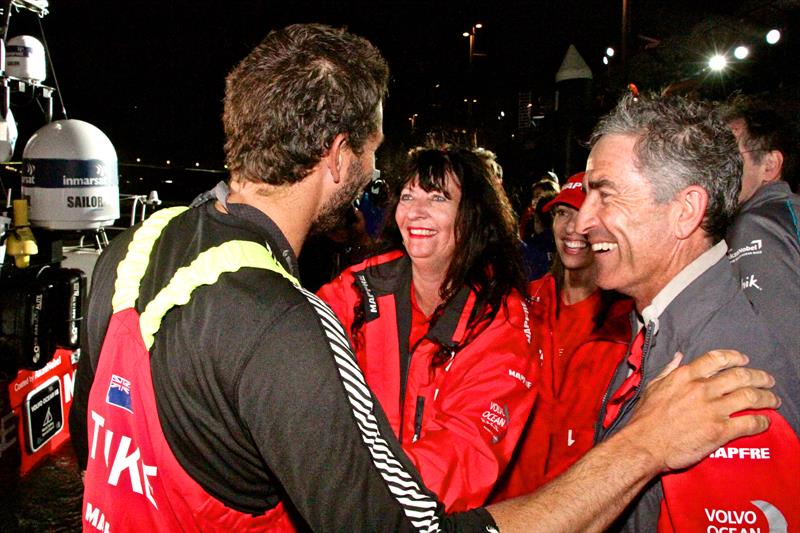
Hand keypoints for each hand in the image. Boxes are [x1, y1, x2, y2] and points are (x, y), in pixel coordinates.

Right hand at [622, 349, 778, 471]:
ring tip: (773, 399)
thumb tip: (678, 356)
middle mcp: (702, 389)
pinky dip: (762, 422)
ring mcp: (712, 409)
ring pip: (750, 397)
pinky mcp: (720, 431)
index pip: (717, 359)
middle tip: (767, 380)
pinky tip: (765, 422)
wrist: (644, 444)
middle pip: (740, 376)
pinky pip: (749, 423)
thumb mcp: (653, 386)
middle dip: (759, 377)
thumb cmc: (645, 418)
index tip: (744, 360)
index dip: (735, 358)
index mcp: (686, 376)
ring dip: (767, 397)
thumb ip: (669, 370)